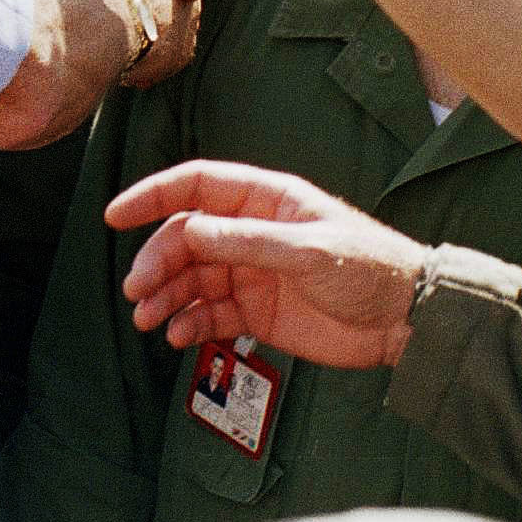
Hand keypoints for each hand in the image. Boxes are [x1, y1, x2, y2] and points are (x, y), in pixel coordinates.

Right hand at [52, 0, 177, 78]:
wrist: (93, 21)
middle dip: (137, 2)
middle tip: (102, 5)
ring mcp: (186, 20)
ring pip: (162, 28)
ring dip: (140, 34)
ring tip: (104, 34)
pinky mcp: (177, 54)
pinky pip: (160, 60)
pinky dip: (141, 62)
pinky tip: (115, 56)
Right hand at [106, 160, 428, 368]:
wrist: (405, 321)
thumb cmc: (368, 267)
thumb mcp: (307, 249)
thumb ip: (246, 241)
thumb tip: (189, 231)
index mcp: (265, 199)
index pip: (196, 186)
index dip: (153, 196)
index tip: (115, 217)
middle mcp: (251, 232)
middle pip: (185, 238)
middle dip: (156, 262)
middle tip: (137, 292)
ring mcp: (251, 273)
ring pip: (192, 279)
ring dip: (166, 297)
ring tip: (150, 321)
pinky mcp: (257, 313)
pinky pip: (210, 315)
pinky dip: (189, 323)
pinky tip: (179, 336)